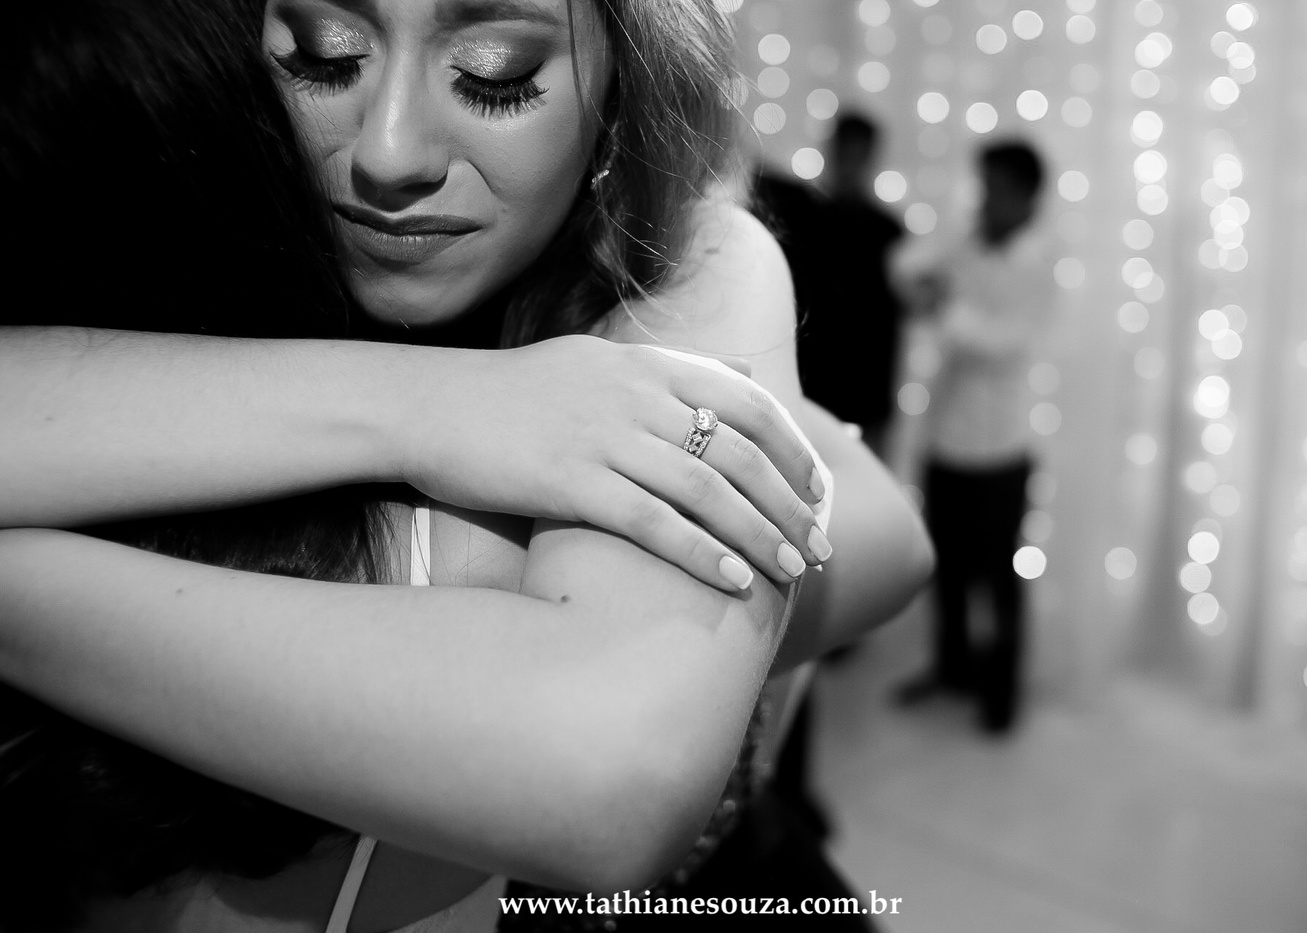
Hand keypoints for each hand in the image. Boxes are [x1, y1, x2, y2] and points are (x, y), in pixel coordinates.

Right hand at [398, 335, 828, 590]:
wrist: (428, 405)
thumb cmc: (514, 394)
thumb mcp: (600, 361)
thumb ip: (674, 368)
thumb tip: (741, 368)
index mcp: (647, 364)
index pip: (750, 403)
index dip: (796, 450)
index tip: (821, 491)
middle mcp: (635, 395)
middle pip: (741, 452)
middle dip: (791, 504)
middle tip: (819, 545)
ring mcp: (604, 437)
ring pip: (708, 491)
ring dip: (759, 535)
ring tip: (792, 570)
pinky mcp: (570, 481)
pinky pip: (653, 523)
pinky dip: (701, 554)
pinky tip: (732, 582)